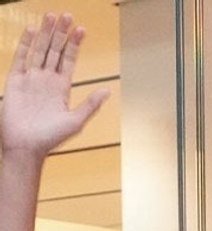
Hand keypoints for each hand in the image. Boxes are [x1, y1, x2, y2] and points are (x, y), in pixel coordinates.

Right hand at [1, 14, 107, 155]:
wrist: (26, 147)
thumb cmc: (51, 138)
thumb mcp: (76, 121)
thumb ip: (90, 104)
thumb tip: (107, 90)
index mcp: (62, 87)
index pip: (69, 59)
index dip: (74, 44)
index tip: (81, 29)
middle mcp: (46, 79)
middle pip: (54, 50)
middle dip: (60, 33)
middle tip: (66, 14)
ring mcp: (30, 79)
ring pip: (39, 50)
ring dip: (45, 34)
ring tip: (51, 16)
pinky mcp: (15, 81)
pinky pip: (20, 59)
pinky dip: (25, 44)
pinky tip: (31, 30)